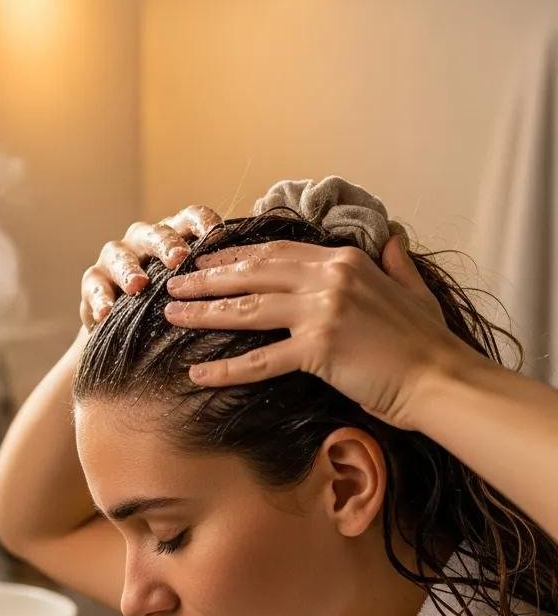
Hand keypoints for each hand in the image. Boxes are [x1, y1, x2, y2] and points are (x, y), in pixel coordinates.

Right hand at [80, 205, 220, 329]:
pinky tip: (105, 313)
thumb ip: (218, 281)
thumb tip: (264, 285)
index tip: (216, 233)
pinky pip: (94, 285)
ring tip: (138, 286)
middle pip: (156, 233)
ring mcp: (116, 258)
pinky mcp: (93, 282)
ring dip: (129, 269)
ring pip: (120, 255)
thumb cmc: (174, 306)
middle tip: (179, 259)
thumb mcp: (198, 291)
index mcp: (176, 236)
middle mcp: (144, 240)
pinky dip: (99, 298)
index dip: (203, 223)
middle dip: (167, 244)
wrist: (129, 334)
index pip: (190, 219)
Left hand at [163, 235, 479, 430]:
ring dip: (204, 313)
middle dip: (207, 279)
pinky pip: (260, 360)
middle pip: (252, 274)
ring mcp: (322, 312)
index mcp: (344, 261)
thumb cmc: (428, 342)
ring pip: (247, 309)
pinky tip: (196, 375)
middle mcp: (329, 279)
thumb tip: (393, 236)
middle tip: (174, 285)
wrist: (443, 379)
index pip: (275, 252)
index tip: (206, 262)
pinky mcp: (319, 349)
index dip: (235, 257)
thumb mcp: (412, 289)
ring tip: (172, 316)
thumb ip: (396, 261)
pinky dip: (225, 370)